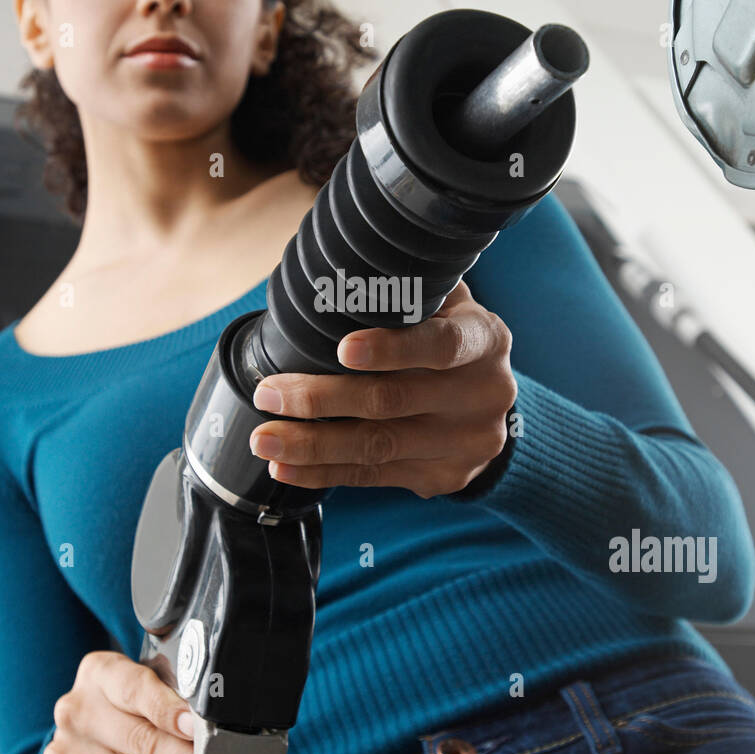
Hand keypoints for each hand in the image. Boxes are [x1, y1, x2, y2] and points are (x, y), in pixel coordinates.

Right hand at [43, 651, 195, 753]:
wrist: (79, 736)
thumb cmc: (127, 706)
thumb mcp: (145, 684)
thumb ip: (176, 693)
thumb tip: (219, 719)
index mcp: (100, 675)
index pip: (136, 689)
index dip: (167, 709)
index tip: (195, 728)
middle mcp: (77, 714)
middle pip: (137, 742)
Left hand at [249, 280, 516, 498]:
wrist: (490, 401)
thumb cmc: (448, 334)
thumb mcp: (443, 301)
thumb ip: (403, 289)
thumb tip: (329, 276)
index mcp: (484, 338)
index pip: (441, 345)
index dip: (392, 349)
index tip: (342, 349)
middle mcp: (483, 394)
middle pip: (394, 401)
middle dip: (322, 398)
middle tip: (268, 393)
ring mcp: (466, 442)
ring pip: (378, 447)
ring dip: (312, 445)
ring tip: (264, 439)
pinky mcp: (444, 477)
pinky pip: (375, 476)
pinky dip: (324, 473)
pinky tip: (286, 467)